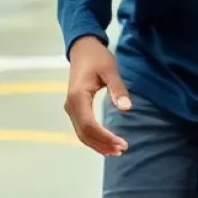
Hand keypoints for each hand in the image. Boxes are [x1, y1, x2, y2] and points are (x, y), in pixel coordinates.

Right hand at [65, 37, 130, 155]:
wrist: (83, 47)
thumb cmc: (97, 57)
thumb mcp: (110, 70)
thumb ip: (117, 89)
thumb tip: (126, 109)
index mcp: (78, 96)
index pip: (89, 124)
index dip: (104, 137)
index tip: (121, 143)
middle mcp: (71, 105)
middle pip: (84, 133)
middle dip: (102, 144)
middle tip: (122, 149)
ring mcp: (71, 107)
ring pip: (82, 133)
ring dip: (98, 144)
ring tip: (117, 149)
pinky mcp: (75, 107)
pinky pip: (82, 128)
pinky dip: (93, 138)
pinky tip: (107, 142)